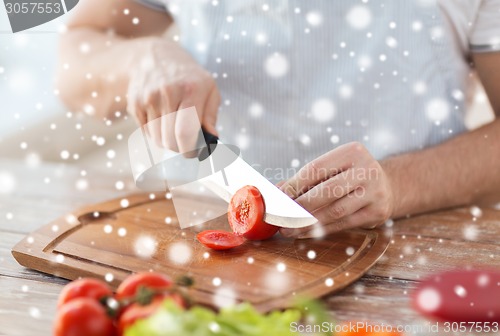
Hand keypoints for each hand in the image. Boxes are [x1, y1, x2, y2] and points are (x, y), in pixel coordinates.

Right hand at [127, 39, 219, 152]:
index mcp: (191, 90)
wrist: (155, 56)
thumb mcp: (209, 89)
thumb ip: (211, 116)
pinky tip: (161, 118)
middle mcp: (167, 93)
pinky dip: (156, 133)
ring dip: (168, 141)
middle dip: (180, 148)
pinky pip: (146, 133)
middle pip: (170, 140)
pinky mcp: (135, 104)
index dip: (190, 150)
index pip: (186, 133)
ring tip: (174, 127)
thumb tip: (211, 139)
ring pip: (158, 139)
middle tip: (187, 144)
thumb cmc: (189, 78)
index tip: (195, 152)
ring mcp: (148, 98)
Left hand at [279, 142, 394, 237]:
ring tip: (288, 229)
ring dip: (308, 223)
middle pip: (326, 191)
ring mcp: (375, 191)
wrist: (387, 185)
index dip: (294, 185)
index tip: (278, 198)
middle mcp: (367, 169)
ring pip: (335, 211)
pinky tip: (305, 233)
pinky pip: (343, 224)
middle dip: (299, 207)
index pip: (315, 169)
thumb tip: (275, 192)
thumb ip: (305, 178)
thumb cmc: (349, 175)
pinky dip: (321, 230)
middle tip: (281, 218)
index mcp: (352, 152)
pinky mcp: (378, 212)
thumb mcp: (331, 168)